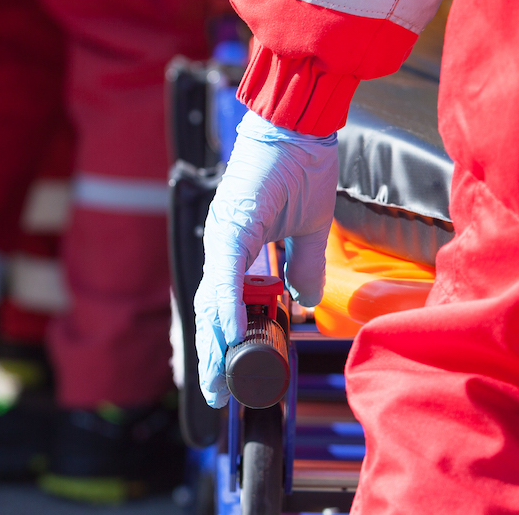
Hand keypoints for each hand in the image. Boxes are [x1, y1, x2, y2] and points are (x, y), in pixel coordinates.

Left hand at [195, 110, 336, 408]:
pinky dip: (225, 306)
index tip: (227, 373)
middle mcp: (224, 243)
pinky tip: (227, 333)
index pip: (225, 302)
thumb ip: (302, 266)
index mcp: (238, 245)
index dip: (223, 339)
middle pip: (210, 309)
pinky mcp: (233, 225)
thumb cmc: (302, 163)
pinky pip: (226, 275)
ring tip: (216, 378)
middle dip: (212, 354)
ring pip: (212, 298)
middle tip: (214, 394)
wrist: (299, 123)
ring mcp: (224, 234)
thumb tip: (304, 300)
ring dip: (214, 341)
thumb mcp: (308, 228)